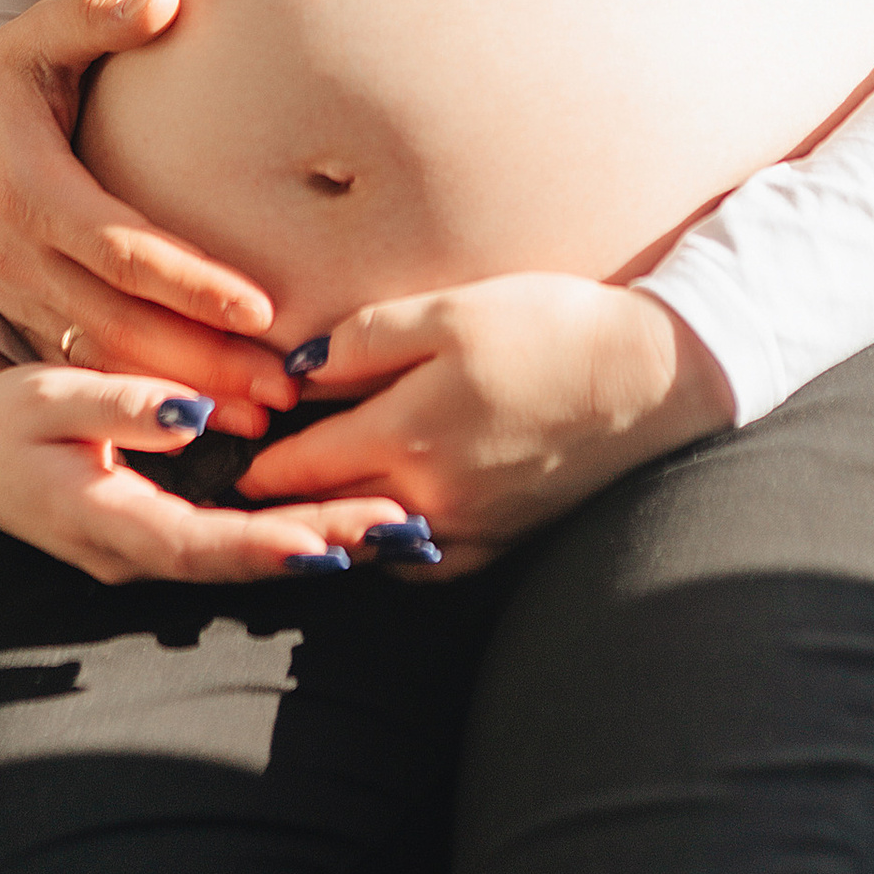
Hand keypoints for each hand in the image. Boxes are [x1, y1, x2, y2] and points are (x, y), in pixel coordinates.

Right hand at [0, 0, 296, 436]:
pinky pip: (84, 364)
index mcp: (32, 192)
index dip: (193, 284)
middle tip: (285, 390)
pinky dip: (140, 395)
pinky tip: (200, 421)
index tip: (263, 310)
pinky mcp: (17, 309)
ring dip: (181, 395)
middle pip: (122, 327)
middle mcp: (19, 256)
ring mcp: (14, 292)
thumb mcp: (35, 34)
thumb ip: (99, 16)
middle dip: (205, 365)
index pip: (124, 251)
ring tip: (260, 420)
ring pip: (105, 360)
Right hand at [0, 351, 411, 585]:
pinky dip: (290, 534)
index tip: (324, 541)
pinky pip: (234, 543)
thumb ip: (118, 405)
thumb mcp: (47, 396)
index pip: (196, 543)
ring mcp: (148, 552)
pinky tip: (343, 522)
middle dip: (321, 546)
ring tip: (395, 531)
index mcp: (105, 522)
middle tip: (400, 530)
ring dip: (319, 544)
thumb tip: (190, 414)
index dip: (261, 545)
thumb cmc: (3, 416)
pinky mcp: (161, 535)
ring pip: (244, 559)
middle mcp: (134, 554)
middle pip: (239, 562)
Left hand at [240, 277, 736, 569]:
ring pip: (372, 548)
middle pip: (325, 516)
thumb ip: (366, 340)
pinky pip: (427, 564)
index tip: (223, 461)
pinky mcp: (505, 540)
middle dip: (279, 508)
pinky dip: (392, 551)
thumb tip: (298, 369)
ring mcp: (468, 528)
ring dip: (329, 534)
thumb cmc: (549, 327)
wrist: (651, 378)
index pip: (300, 466)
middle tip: (236, 501)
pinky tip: (380, 529)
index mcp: (404, 435)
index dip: (256, 464)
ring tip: (294, 516)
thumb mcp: (449, 309)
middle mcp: (427, 498)